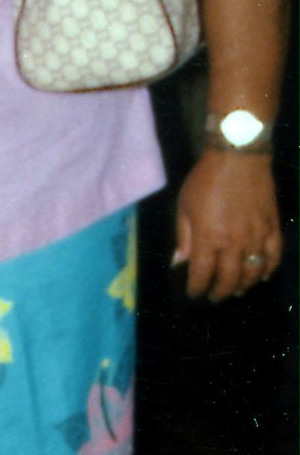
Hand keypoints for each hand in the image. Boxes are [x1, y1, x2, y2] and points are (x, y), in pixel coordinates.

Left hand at [173, 151, 282, 301]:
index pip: (203, 274)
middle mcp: (234, 242)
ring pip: (253, 272)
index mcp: (209, 238)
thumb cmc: (205, 180)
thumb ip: (184, 237)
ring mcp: (257, 236)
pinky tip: (262, 276)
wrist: (238, 157)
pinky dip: (269, 270)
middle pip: (230, 279)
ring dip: (244, 286)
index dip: (197, 288)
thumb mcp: (184, 206)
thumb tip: (180, 262)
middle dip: (220, 292)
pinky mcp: (273, 227)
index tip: (194, 293)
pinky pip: (274, 256)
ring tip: (237, 291)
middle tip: (215, 297)